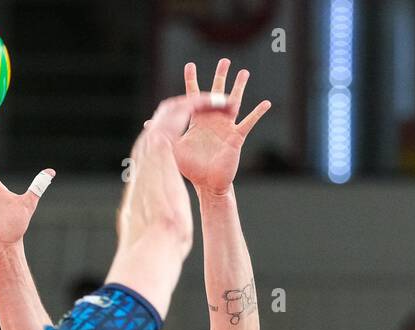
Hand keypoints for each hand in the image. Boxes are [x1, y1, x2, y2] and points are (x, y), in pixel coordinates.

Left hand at [174, 60, 270, 196]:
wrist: (208, 183)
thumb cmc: (192, 168)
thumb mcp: (176, 148)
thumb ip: (166, 134)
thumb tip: (149, 125)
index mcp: (198, 121)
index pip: (194, 97)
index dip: (191, 81)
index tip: (189, 65)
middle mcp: (213, 120)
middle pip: (216, 93)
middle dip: (220, 76)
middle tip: (224, 60)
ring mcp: (226, 127)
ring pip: (233, 103)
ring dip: (238, 87)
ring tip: (244, 72)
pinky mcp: (236, 137)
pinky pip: (248, 123)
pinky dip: (257, 113)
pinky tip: (265, 104)